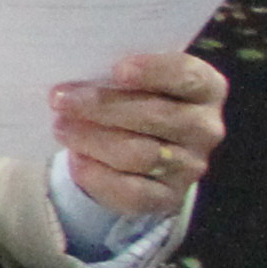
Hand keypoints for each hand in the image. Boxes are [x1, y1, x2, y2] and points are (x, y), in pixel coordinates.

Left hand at [54, 48, 226, 220]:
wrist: (134, 149)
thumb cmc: (130, 100)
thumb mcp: (131, 81)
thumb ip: (116, 74)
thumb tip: (76, 76)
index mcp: (205, 88)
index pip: (188, 76)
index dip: (154, 71)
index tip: (117, 70)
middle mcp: (205, 127)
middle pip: (157, 116)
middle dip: (103, 106)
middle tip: (61, 100)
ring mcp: (190, 165)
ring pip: (141, 154)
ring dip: (93, 139)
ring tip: (61, 127)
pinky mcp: (168, 197)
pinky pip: (132, 191)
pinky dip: (97, 175)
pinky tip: (76, 160)